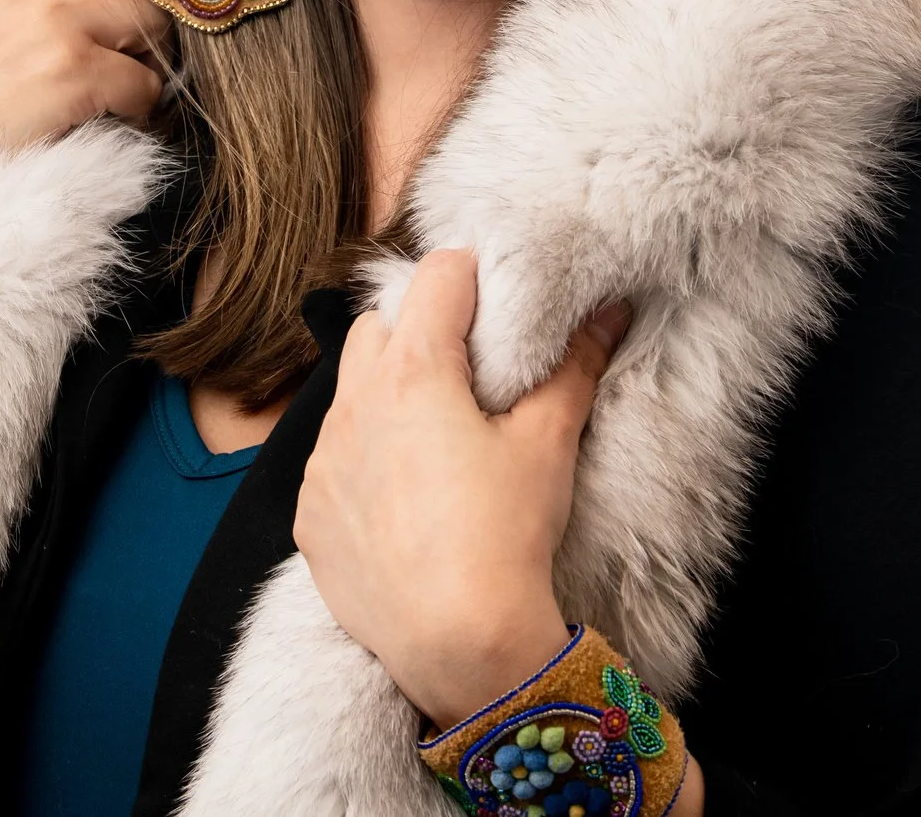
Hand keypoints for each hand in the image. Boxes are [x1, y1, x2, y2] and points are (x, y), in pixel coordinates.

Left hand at [293, 248, 629, 728]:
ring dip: (386, 399)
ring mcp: (323, 462)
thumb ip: (575, 365)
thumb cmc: (506, 537)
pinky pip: (332, 464)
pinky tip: (406, 500)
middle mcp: (353, 405)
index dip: (471, 279)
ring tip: (437, 440)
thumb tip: (610, 309)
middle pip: (378, 328)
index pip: (436, 276)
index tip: (494, 304)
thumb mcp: (548, 443)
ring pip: (349, 397)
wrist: (457, 643)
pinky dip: (364, 464)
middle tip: (467, 372)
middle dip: (418, 332)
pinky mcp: (310, 514)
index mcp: (412, 370)